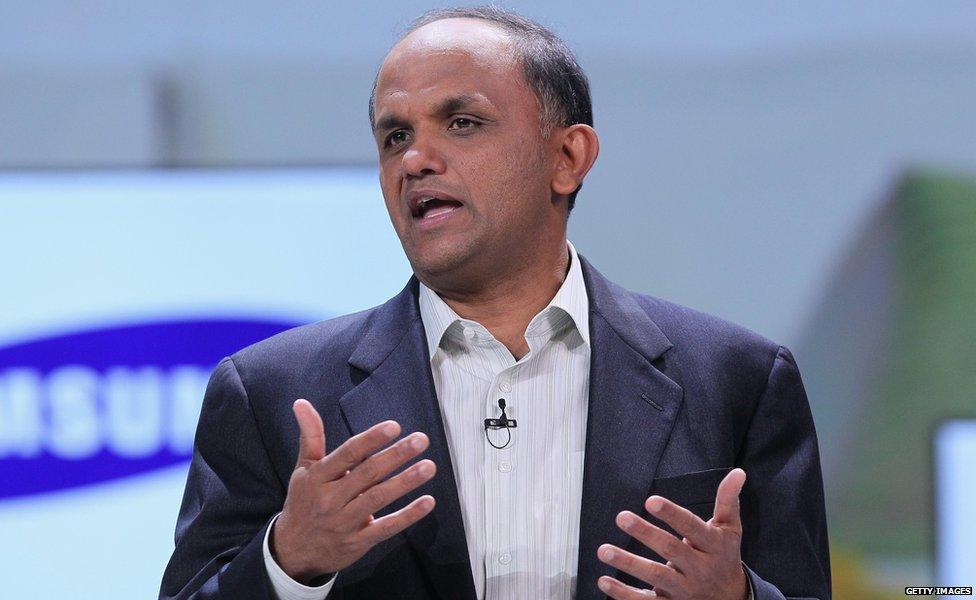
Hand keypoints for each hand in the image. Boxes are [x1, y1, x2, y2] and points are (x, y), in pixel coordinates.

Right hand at [271, 399, 436, 583]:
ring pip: (378, 498)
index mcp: (318, 477)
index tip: (394, 427)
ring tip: (429, 466)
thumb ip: (310, 435)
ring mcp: (345, 522)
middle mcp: (331, 498)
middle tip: (421, 440)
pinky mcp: (358, 542)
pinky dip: (408, 516)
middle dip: (396, 455)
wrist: (293, 551)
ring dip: (405, 482)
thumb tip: (301, 402)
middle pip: (368, 474)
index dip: (371, 440)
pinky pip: (386, 528)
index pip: (348, 454)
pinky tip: (427, 502)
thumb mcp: (304, 469)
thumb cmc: (304, 502)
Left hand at [596, 468, 748, 599]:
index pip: (692, 527)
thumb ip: (727, 501)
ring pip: (656, 576)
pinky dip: (623, 594)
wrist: (732, 599)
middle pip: (671, 550)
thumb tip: (738, 473)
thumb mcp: (730, 530)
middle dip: (645, 533)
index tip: (650, 501)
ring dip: (628, 563)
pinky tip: (604, 581)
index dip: (672, 514)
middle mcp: (700, 568)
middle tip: (621, 517)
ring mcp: (685, 590)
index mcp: (714, 546)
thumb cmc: (724, 557)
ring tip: (604, 550)